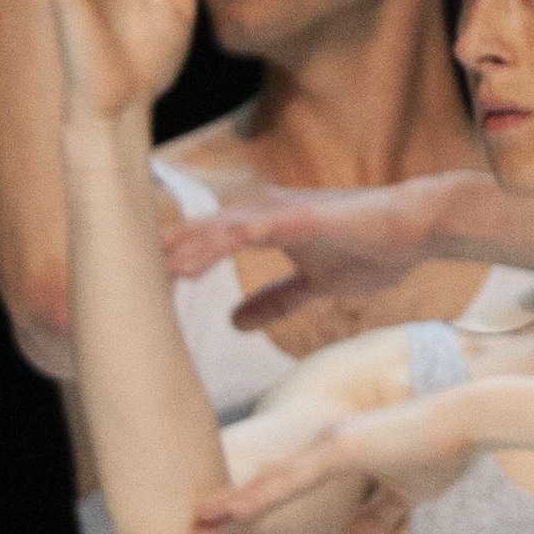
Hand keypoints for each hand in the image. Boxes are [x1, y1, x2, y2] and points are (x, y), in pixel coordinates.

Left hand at [162, 176, 533, 330]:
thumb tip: (235, 322)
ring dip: (174, 254)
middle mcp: (260, 212)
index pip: (201, 243)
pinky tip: (189, 264)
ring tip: (139, 278)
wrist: (419, 228)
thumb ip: (276, 300)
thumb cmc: (374, 248)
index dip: (168, 263)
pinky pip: (243, 231)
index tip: (133, 291)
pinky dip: (212, 247)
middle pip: (194, 234)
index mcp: (261, 225)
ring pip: (209, 231)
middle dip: (156, 258)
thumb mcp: (315, 285)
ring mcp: (275, 211)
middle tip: (113, 287)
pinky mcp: (294, 217)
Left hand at [198, 395, 472, 533]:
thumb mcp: (407, 495)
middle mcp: (322, 446)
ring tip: (195, 526)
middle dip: (228, 506)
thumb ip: (374, 516)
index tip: (220, 524)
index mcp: (335, 453)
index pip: (284, 484)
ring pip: (268, 483)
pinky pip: (286, 483)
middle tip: (193, 529)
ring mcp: (326, 446)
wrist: (469, 419)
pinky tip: (224, 515)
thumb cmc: (442, 450)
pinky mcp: (338, 449)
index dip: (251, 504)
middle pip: (267, 482)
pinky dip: (253, 501)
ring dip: (230, 507)